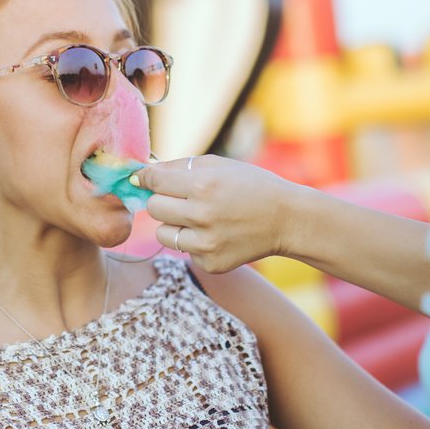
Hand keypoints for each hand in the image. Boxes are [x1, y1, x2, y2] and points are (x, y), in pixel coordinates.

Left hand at [135, 155, 301, 272]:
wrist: (287, 220)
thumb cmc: (252, 186)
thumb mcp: (219, 165)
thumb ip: (179, 166)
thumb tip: (142, 173)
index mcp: (203, 185)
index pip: (154, 182)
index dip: (147, 179)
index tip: (146, 179)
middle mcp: (202, 215)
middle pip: (153, 208)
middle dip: (162, 201)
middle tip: (181, 199)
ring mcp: (206, 244)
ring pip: (163, 234)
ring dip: (174, 225)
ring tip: (200, 218)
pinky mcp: (211, 263)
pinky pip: (185, 251)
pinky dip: (194, 243)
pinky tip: (217, 234)